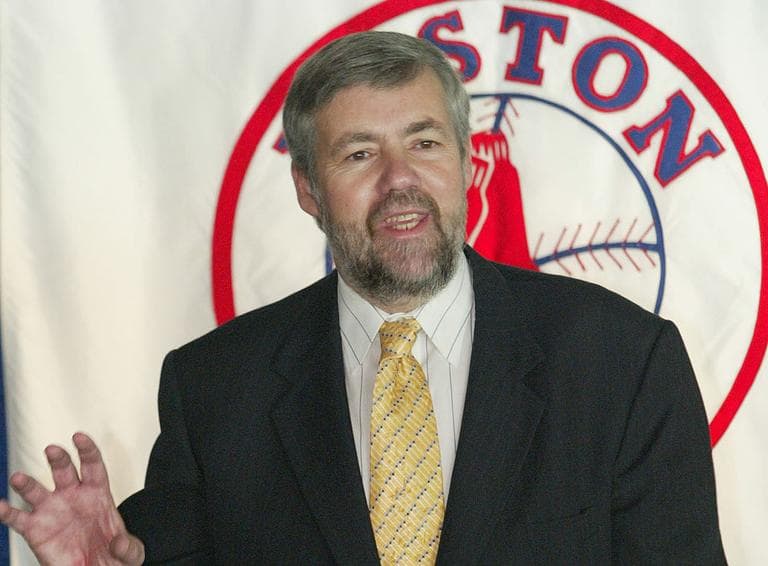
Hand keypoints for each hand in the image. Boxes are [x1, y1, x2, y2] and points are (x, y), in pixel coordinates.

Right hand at [0, 432, 144, 564]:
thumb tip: (119, 543)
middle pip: (64, 470)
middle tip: (52, 449)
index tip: (79, 437)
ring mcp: (52, 511)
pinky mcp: (36, 530)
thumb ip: (129, 547)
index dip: (87, 449)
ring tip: (18, 478)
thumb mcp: (130, 553)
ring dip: (27, 484)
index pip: (92, 465)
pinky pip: (18, 519)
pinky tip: (0, 506)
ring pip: (37, 491)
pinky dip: (7, 512)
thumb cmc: (113, 557)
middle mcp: (73, 496)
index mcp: (98, 493)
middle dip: (59, 458)